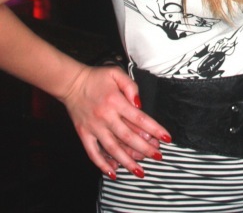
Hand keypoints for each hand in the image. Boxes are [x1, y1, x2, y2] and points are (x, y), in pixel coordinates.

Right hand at [61, 64, 170, 178]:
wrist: (71, 83)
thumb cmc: (97, 77)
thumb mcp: (116, 73)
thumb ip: (131, 86)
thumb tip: (139, 104)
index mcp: (116, 101)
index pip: (139, 118)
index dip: (155, 129)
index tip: (166, 138)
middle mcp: (106, 116)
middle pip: (128, 137)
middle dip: (145, 148)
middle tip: (158, 156)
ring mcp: (94, 127)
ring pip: (112, 148)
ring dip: (127, 161)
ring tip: (140, 171)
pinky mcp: (84, 134)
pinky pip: (93, 152)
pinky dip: (102, 164)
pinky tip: (113, 172)